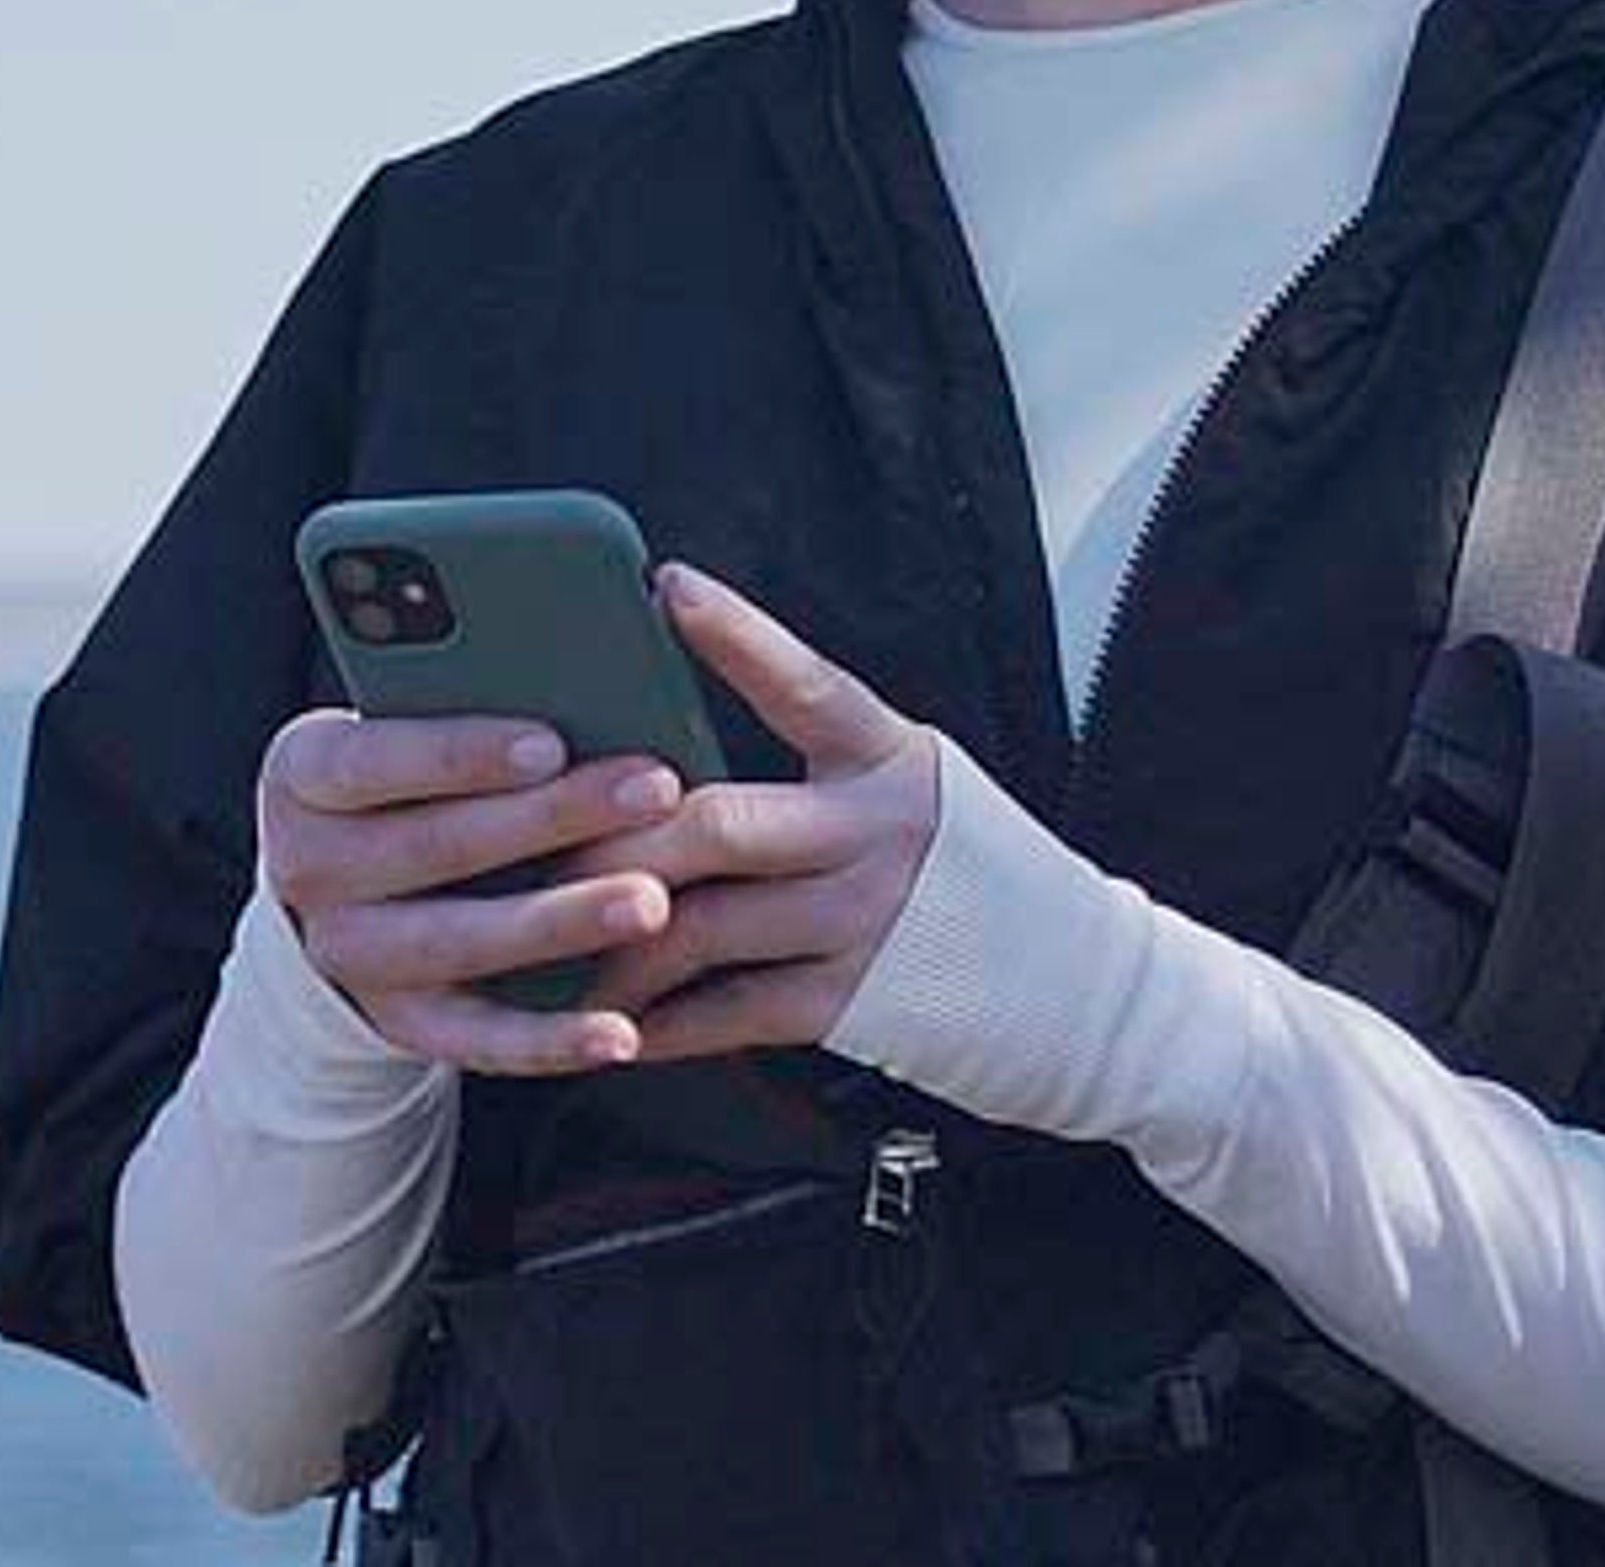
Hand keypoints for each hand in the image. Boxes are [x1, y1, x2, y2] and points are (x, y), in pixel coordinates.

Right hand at [254, 707, 686, 1075]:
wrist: (350, 876)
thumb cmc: (416, 767)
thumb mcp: (411, 716)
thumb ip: (472, 695)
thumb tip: (590, 674)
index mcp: (304, 773)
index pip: (372, 759)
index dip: (460, 754)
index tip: (551, 741)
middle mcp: (309, 868)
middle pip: (434, 847)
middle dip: (553, 819)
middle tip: (656, 792)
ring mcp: (349, 954)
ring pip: (457, 942)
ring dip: (562, 924)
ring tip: (652, 902)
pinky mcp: (399, 1021)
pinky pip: (476, 1038)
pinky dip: (550, 1039)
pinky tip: (621, 1030)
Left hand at [566, 560, 944, 1060]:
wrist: (1068, 978)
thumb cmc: (954, 864)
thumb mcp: (901, 783)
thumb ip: (812, 763)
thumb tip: (664, 756)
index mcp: (890, 756)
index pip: (808, 682)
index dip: (737, 634)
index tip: (667, 584)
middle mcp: (879, 832)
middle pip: (720, 822)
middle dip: (615, 836)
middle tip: (535, 840)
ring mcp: (866, 922)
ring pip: (706, 925)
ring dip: (615, 937)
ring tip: (545, 939)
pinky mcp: (853, 1004)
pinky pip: (730, 1011)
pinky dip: (661, 1020)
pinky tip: (611, 1019)